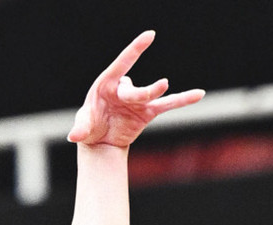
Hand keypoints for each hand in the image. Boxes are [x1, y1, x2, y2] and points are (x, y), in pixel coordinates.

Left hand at [67, 31, 204, 148]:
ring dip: (154, 92)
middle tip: (130, 98)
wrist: (100, 141)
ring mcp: (137, 100)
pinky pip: (168, 105)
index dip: (135, 49)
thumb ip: (80, 128)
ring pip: (150, 95)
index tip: (150, 35)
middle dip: (137, 94)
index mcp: (106, 83)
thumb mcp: (83, 127)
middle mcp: (123, 88)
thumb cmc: (89, 127)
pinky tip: (199, 94)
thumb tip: (74, 136)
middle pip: (134, 88)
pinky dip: (183, 99)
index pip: (122, 62)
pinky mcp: (148, 111)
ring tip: (164, 85)